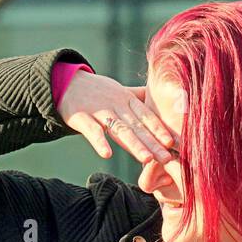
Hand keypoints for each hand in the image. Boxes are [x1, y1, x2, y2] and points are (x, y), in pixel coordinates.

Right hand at [58, 72, 176, 164]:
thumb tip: (166, 101)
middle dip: (154, 143)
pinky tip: (107, 154)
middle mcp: (116, 105)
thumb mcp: (121, 92)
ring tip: (147, 159)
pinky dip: (99, 141)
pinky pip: (92, 130)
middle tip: (168, 159)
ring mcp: (99, 111)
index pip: (147, 117)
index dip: (161, 130)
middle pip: (138, 126)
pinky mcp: (81, 117)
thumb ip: (140, 99)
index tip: (176, 144)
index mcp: (127, 101)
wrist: (65, 82)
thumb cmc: (98, 92)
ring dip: (134, 144)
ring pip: (119, 129)